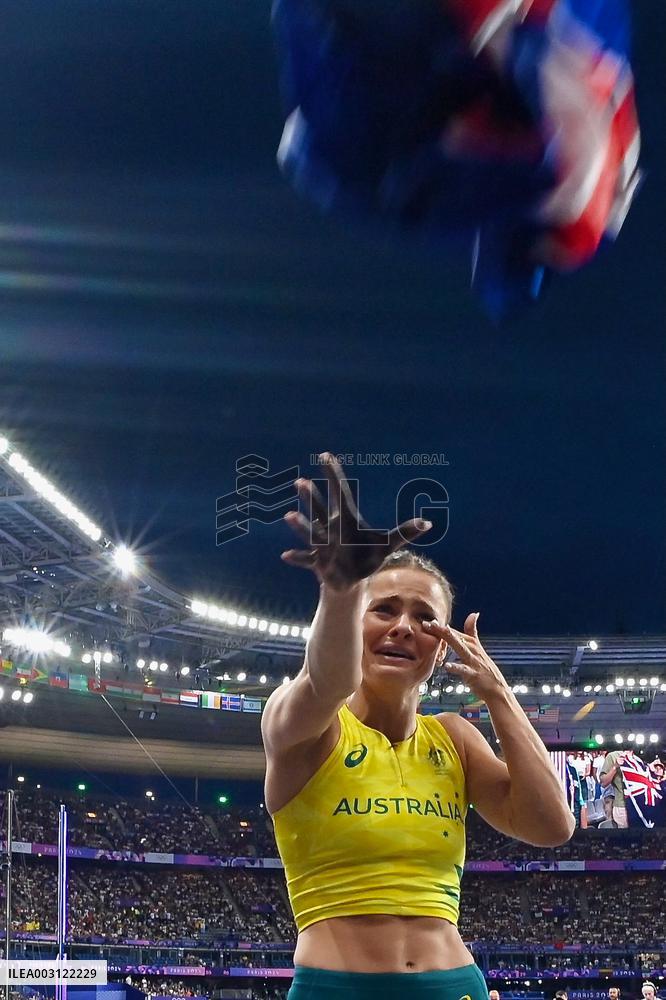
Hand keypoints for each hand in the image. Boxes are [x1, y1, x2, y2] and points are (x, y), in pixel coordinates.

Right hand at [281, 452, 431, 589]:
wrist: (350, 578)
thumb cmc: (368, 555)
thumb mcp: (388, 544)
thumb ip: (406, 532)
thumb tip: (428, 523)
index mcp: (347, 520)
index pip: (341, 492)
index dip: (333, 474)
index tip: (325, 455)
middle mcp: (331, 529)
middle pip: (320, 510)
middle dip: (312, 498)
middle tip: (301, 481)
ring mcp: (323, 546)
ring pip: (311, 533)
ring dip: (301, 525)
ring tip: (289, 515)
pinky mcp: (319, 563)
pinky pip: (306, 560)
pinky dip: (298, 558)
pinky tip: (286, 556)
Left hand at [422, 612, 509, 701]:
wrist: (497, 688)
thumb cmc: (484, 668)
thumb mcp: (478, 647)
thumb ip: (473, 631)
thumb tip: (474, 613)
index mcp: (471, 643)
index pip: (454, 632)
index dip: (440, 627)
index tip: (427, 621)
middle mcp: (473, 649)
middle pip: (455, 636)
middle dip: (441, 630)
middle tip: (427, 624)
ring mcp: (474, 661)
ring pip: (460, 648)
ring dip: (451, 639)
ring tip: (441, 632)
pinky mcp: (474, 674)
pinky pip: (464, 670)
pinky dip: (456, 667)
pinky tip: (447, 666)